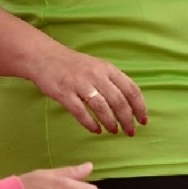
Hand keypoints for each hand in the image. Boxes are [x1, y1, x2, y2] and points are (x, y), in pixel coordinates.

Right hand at [29, 44, 148, 135]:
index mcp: (107, 69)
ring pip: (102, 108)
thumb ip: (112, 81)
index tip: (143, 121)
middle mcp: (96, 75)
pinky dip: (90, 124)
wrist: (44, 57)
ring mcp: (80, 84)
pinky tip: (96, 130)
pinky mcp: (64, 93)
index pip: (131, 89)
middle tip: (130, 132)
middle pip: (119, 101)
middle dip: (127, 120)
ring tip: (113, 131)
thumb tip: (130, 103)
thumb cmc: (73, 65)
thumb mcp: (97, 66)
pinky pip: (81, 112)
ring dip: (111, 123)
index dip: (140, 107)